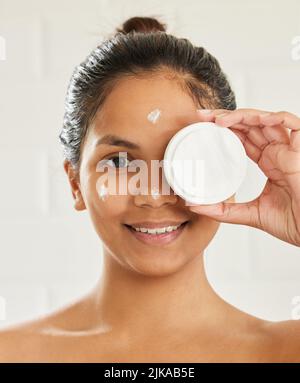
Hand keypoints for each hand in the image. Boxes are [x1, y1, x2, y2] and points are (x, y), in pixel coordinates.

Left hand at [189, 108, 299, 246]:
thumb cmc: (292, 222)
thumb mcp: (250, 214)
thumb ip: (223, 210)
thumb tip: (193, 205)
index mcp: (269, 162)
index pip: (244, 137)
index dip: (225, 129)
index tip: (202, 126)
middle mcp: (278, 152)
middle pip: (250, 125)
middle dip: (226, 117)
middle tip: (203, 116)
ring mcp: (290, 149)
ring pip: (266, 120)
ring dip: (243, 115)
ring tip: (219, 120)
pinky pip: (293, 124)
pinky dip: (276, 117)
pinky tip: (257, 118)